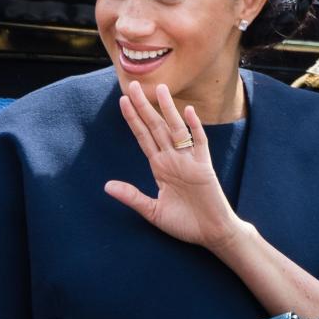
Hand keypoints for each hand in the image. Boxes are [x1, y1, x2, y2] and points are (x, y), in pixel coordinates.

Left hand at [105, 81, 244, 250]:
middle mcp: (173, 159)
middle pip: (156, 127)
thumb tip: (107, 186)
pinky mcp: (204, 166)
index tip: (122, 100)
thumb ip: (132, 196)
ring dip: (167, 109)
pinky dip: (194, 127)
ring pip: (176, 129)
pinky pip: (199, 142)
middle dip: (144, 106)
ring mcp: (189, 160)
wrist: (211, 234)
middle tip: (133, 85)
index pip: (144, 137)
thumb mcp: (153, 211)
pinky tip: (188, 112)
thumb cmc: (185, 223)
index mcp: (160, 167)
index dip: (133, 119)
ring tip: (159, 89)